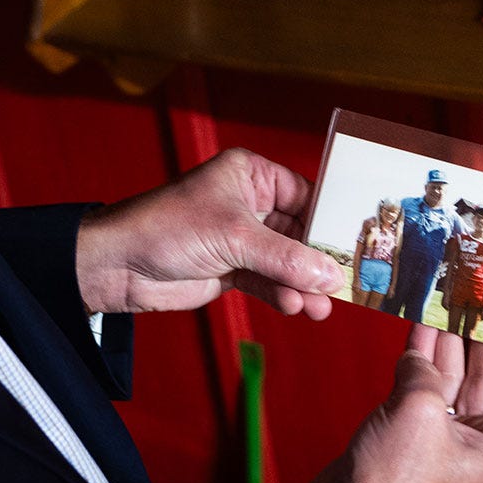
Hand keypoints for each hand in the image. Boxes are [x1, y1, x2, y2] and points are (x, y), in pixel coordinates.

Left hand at [75, 147, 345, 318]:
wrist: (120, 265)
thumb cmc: (168, 228)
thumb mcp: (234, 237)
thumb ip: (286, 257)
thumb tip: (331, 275)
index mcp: (251, 175)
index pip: (307, 195)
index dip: (333, 222)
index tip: (362, 247)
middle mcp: (250, 202)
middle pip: (302, 233)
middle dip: (321, 262)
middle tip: (348, 287)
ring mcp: (242, 238)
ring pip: (288, 262)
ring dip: (304, 285)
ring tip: (319, 308)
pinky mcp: (233, 268)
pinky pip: (270, 281)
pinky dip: (284, 295)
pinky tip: (296, 308)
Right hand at [312, 326, 482, 482]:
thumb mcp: (417, 413)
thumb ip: (424, 373)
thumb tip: (418, 358)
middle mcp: (477, 447)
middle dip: (482, 344)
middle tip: (480, 306)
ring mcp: (443, 442)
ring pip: (452, 384)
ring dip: (446, 348)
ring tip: (445, 309)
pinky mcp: (412, 439)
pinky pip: (424, 393)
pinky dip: (420, 364)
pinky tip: (417, 335)